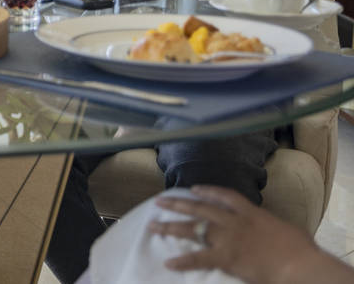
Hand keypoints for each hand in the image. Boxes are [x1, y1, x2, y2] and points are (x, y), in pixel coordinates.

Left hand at [149, 186, 352, 283]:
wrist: (300, 265)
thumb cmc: (302, 250)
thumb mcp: (287, 229)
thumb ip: (273, 226)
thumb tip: (273, 229)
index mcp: (252, 213)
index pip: (226, 196)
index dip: (208, 191)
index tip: (195, 189)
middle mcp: (235, 221)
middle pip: (200, 208)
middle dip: (178, 203)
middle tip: (159, 201)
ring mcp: (228, 238)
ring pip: (193, 228)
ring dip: (171, 226)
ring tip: (153, 225)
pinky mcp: (226, 258)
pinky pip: (199, 259)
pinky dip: (183, 261)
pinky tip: (169, 263)